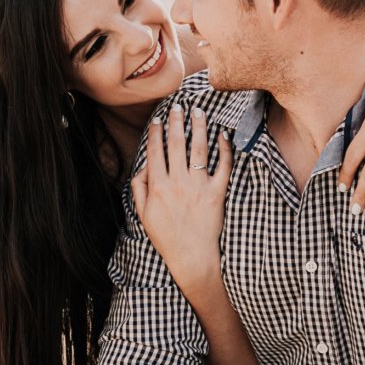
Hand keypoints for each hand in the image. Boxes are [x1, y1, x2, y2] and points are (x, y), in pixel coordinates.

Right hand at [132, 104, 231, 294]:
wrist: (192, 258)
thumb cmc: (167, 238)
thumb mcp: (144, 215)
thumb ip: (139, 189)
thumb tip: (142, 168)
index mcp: (158, 187)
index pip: (155, 152)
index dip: (156, 133)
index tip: (158, 119)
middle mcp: (177, 183)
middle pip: (176, 145)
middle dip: (176, 122)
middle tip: (178, 106)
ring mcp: (199, 187)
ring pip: (199, 150)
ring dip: (198, 128)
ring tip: (199, 112)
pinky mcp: (218, 194)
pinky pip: (223, 167)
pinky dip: (225, 149)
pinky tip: (223, 135)